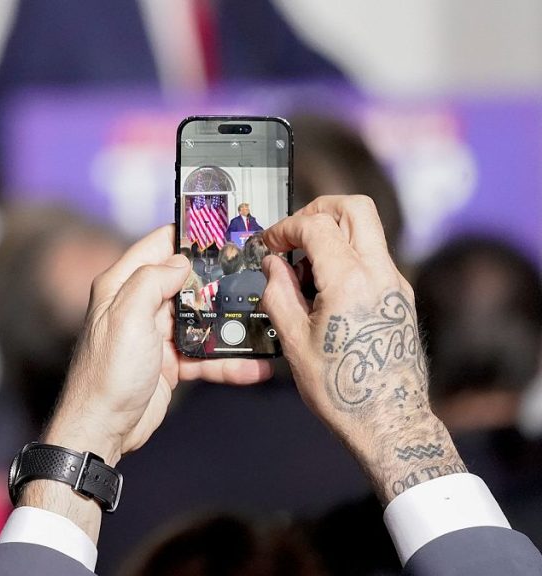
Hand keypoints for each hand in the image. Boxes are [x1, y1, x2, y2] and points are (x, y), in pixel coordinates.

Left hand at [22, 225, 270, 542]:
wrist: (102, 429)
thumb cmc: (108, 372)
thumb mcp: (127, 317)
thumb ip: (152, 280)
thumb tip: (181, 261)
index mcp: (122, 286)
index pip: (157, 246)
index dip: (188, 235)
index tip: (223, 228)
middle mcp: (138, 306)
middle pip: (186, 282)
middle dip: (220, 278)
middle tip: (258, 271)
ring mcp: (155, 335)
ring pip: (201, 319)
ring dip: (231, 323)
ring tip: (267, 318)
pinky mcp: (169, 363)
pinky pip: (205, 356)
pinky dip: (229, 361)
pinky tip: (258, 366)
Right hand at [260, 196, 464, 503]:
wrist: (389, 420)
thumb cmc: (342, 389)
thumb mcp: (295, 342)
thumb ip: (278, 294)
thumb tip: (273, 266)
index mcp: (350, 281)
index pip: (317, 225)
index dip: (286, 227)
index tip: (269, 244)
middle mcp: (380, 274)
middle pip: (354, 208)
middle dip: (318, 210)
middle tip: (293, 231)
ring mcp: (395, 283)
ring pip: (366, 230)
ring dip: (332, 233)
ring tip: (305, 267)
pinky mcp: (400, 296)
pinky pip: (372, 257)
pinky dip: (346, 256)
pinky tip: (323, 288)